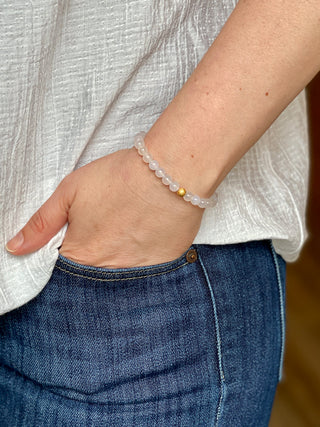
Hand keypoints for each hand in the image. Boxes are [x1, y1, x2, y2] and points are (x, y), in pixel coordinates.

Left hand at [5, 148, 202, 267]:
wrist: (169, 174)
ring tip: (125, 237)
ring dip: (117, 265)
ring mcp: (137, 274)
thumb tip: (15, 248)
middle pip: (92, 282)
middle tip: (105, 237)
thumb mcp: (70, 192)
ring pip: (120, 281)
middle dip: (92, 266)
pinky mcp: (162, 268)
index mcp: (80, 255)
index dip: (67, 259)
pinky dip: (142, 265)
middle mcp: (107, 273)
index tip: (76, 245)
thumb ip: (42, 223)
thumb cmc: (118, 178)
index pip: (62, 274)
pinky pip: (147, 277)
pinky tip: (144, 242)